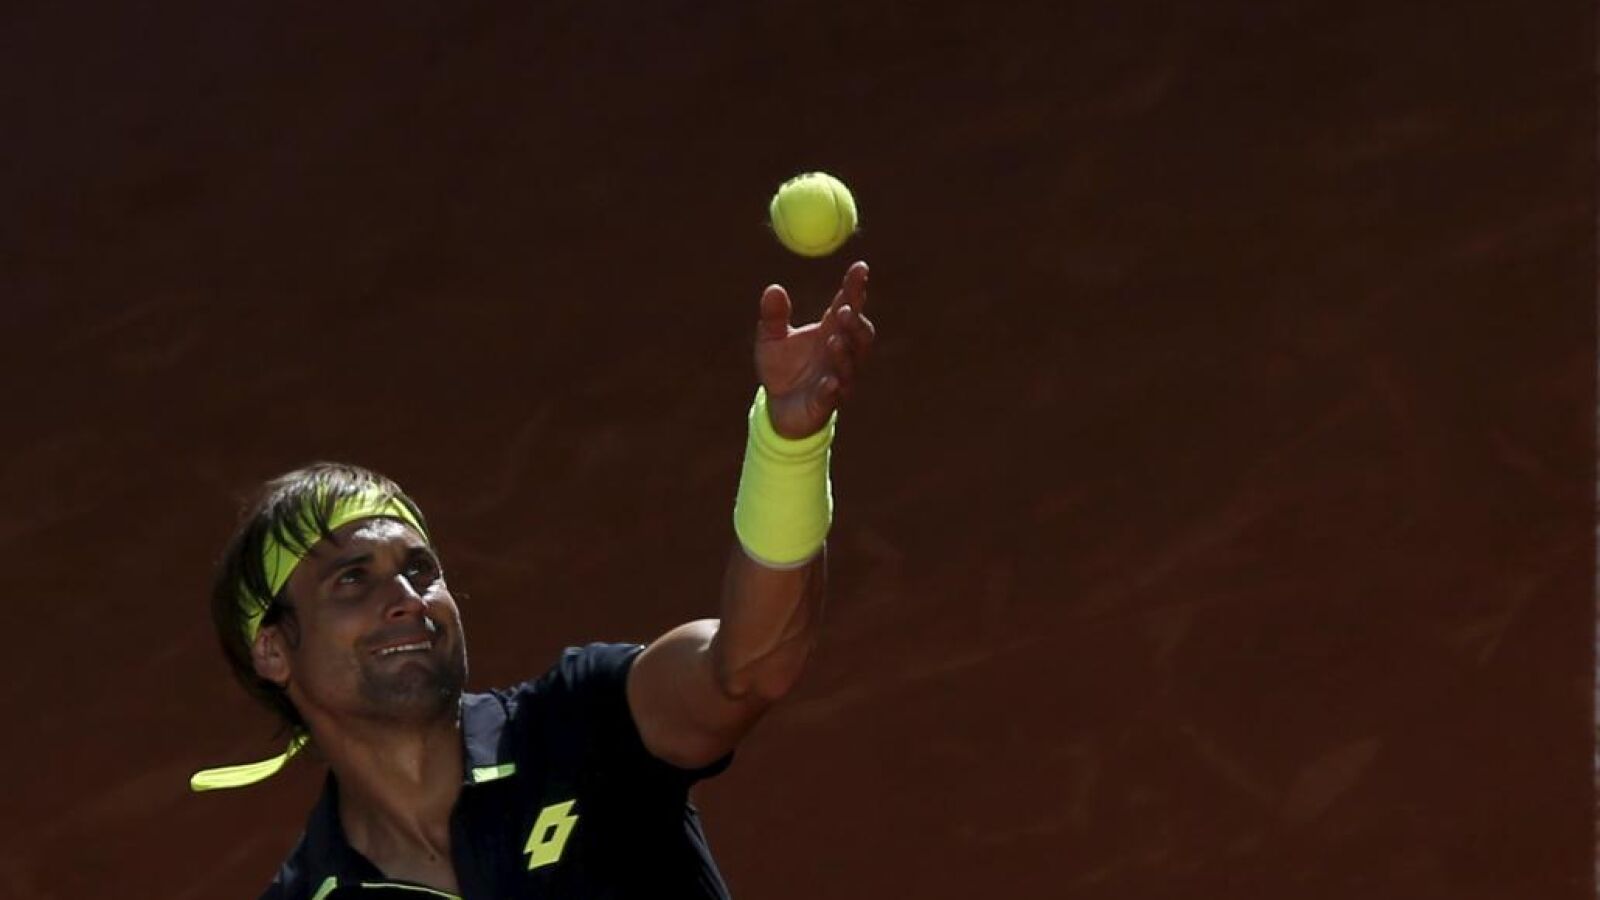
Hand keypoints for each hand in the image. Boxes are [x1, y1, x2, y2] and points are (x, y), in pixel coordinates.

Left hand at [754, 260, 875, 438]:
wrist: (778, 407)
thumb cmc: (781, 368)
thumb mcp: (770, 338)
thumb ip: (773, 316)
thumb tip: (773, 288)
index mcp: (830, 330)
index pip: (849, 304)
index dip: (856, 287)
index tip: (860, 267)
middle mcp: (841, 352)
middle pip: (860, 335)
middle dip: (856, 323)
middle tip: (845, 310)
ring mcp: (839, 377)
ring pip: (852, 364)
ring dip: (845, 352)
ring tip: (833, 339)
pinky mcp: (827, 402)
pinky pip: (834, 395)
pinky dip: (833, 387)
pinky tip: (829, 382)